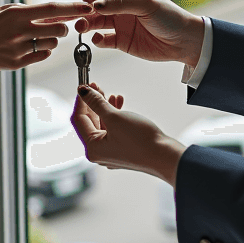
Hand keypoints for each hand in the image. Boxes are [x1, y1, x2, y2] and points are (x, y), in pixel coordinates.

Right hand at [0, 0, 91, 72]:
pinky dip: (43, 50)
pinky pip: (43, 55)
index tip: (89, 6)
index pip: (52, 9)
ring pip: (53, 43)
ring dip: (52, 39)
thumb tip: (55, 11)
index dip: (73, 8)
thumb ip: (28, 10)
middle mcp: (19, 31)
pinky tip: (32, 46)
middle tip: (58, 26)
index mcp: (16, 14)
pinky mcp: (17, 64)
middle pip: (59, 29)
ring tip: (38, 37)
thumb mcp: (4, 11)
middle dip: (64, 27)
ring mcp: (18, 49)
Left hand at [71, 83, 185, 186]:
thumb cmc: (140, 140)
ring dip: (106, 108)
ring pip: (102, 125)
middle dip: (93, 103)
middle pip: (90, 122)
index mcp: (92, 148)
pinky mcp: (123, 149)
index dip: (81, 101)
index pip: (79, 120)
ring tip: (111, 94)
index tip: (84, 86)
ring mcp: (111, 152)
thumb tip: (82, 91)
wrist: (164, 156)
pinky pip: (113, 130)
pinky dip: (115, 117)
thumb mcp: (115, 117)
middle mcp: (99, 153)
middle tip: (96, 86)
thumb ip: (96, 103)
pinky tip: (120, 104)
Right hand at [74, 0, 205, 66]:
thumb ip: (121, 3)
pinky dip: (97, 41)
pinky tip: (98, 40)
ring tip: (81, 28)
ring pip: (97, 22)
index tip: (87, 0)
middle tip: (79, 16)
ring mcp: (121, 24)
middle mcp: (123, 7)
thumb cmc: (170, 17)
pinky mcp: (121, 41)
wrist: (184, 42)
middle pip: (98, 5)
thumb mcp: (147, 4)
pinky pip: (104, 40)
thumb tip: (96, 4)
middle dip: (87, 10)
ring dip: (87, 24)